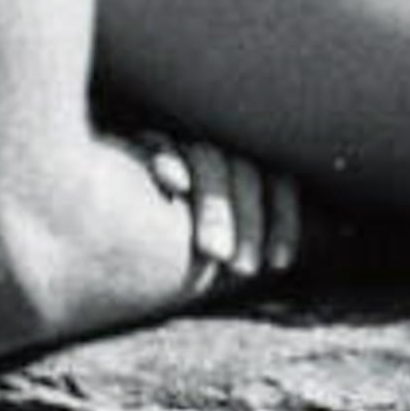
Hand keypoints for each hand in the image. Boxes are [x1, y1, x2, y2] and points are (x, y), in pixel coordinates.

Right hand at [139, 136, 304, 292]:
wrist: (100, 236)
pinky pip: (160, 142)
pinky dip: (171, 160)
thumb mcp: (216, 251)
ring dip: (215, 206)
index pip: (276, 181)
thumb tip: (310, 250)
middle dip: (249, 222)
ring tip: (213, 252)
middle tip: (243, 269)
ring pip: (209, 159)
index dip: (283, 221)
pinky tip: (174, 185)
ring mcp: (178, 144)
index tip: (279, 263)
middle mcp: (214, 154)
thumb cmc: (169, 252)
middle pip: (245, 172)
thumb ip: (252, 244)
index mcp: (241, 175)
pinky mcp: (137, 141)